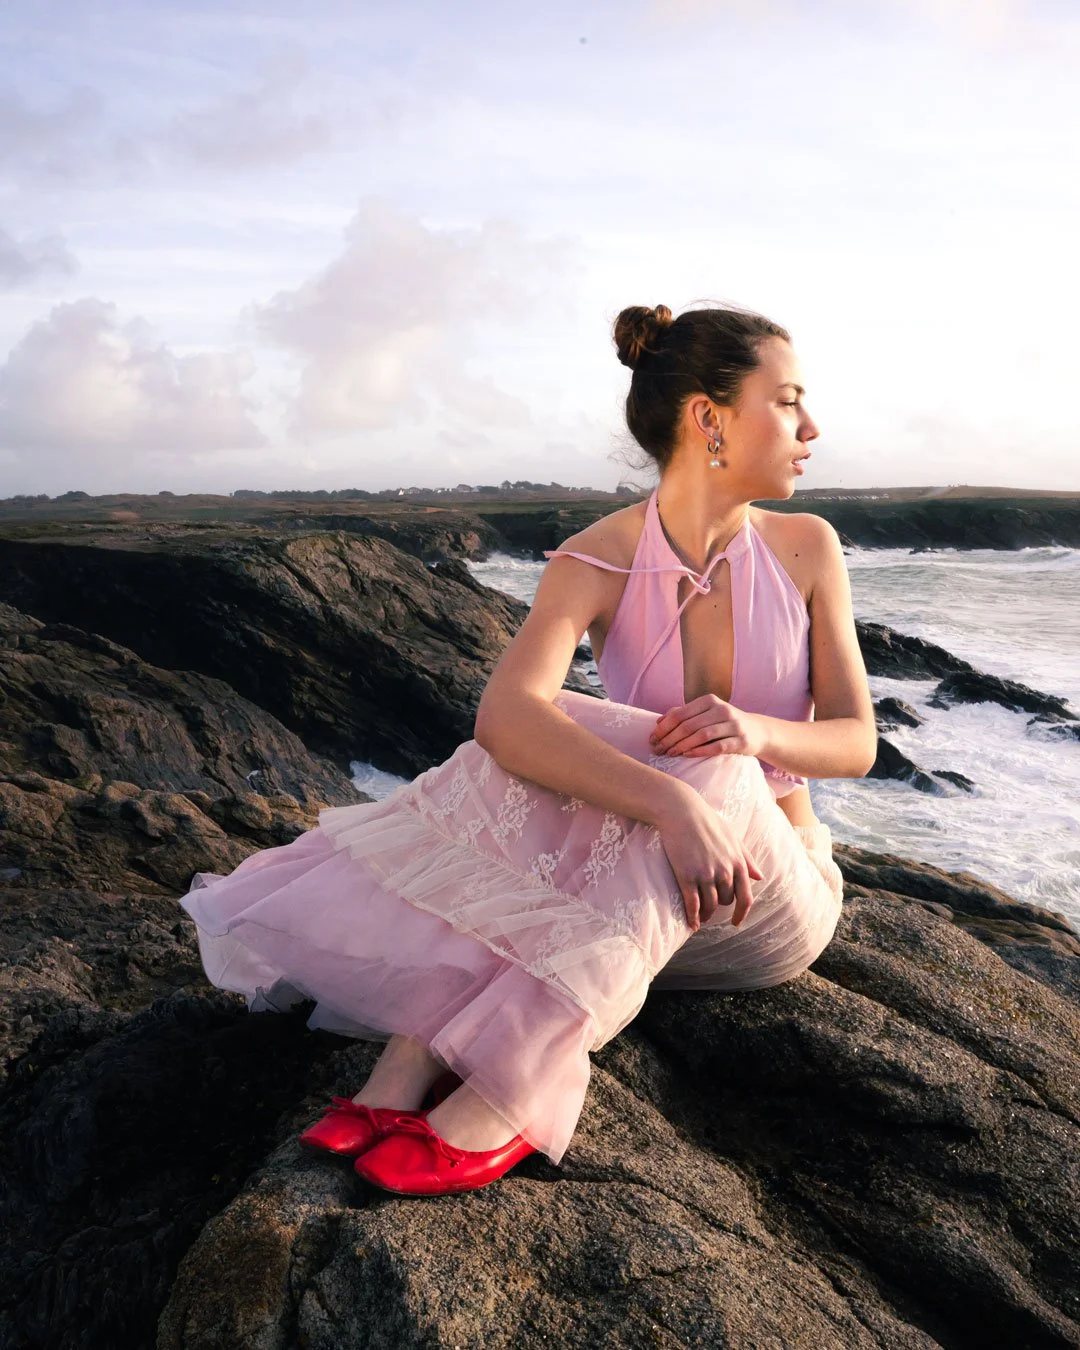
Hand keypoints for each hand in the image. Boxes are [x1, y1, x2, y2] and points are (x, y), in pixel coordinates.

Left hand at [649, 694, 767, 759]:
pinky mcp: (742, 741)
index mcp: (709, 701)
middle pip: (688, 725)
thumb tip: (659, 722)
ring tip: (670, 754)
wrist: (758, 731)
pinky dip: (700, 751)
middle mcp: (721, 710)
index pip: (680, 714)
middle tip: (657, 750)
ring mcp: (733, 725)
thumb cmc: (724, 723)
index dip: (663, 728)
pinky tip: (688, 755)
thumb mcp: (706, 714)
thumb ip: (684, 715)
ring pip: (702, 735)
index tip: (652, 739)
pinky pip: (717, 747)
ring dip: (682, 746)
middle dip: (669, 739)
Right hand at [654, 786, 763, 930]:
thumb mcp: (733, 837)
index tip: (736, 922)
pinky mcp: (687, 876)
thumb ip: (747, 858)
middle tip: (711, 907)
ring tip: (701, 917)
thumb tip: (760, 876)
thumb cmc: (708, 821)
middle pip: (726, 901)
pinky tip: (691, 924)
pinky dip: (693, 917)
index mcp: (738, 863)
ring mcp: (706, 875)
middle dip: (720, 906)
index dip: (741, 913)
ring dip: (706, 914)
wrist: (682, 812)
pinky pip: (693, 904)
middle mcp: (724, 871)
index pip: (746, 897)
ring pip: (710, 905)